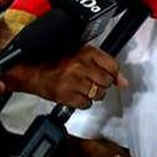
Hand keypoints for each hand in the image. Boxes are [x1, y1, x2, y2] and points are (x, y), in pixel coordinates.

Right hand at [8, 45, 128, 108]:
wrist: (32, 70)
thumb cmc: (57, 60)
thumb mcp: (83, 55)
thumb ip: (106, 65)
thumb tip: (124, 81)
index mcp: (87, 52)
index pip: (113, 66)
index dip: (113, 74)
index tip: (109, 75)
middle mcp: (81, 66)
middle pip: (107, 82)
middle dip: (102, 84)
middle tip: (92, 81)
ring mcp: (74, 81)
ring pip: (98, 94)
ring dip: (93, 94)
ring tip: (83, 88)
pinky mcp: (66, 95)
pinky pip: (86, 104)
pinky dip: (83, 102)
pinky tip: (76, 94)